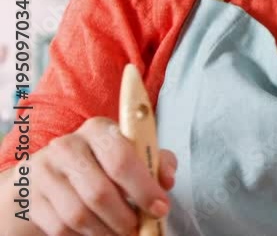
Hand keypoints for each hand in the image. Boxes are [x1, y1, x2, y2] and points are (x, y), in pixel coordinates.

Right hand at [24, 117, 175, 235]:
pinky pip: (60, 227)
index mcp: (98, 129)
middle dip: (125, 218)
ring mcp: (45, 173)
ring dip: (106, 231)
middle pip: (99, 192)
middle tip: (139, 229)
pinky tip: (99, 233)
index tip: (160, 209)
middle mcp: (67, 146)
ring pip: (79, 214)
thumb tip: (167, 180)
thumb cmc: (106, 161)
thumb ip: (156, 162)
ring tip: (122, 234)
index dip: (144, 189)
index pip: (121, 159)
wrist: (56, 171)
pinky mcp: (31, 199)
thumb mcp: (134, 152)